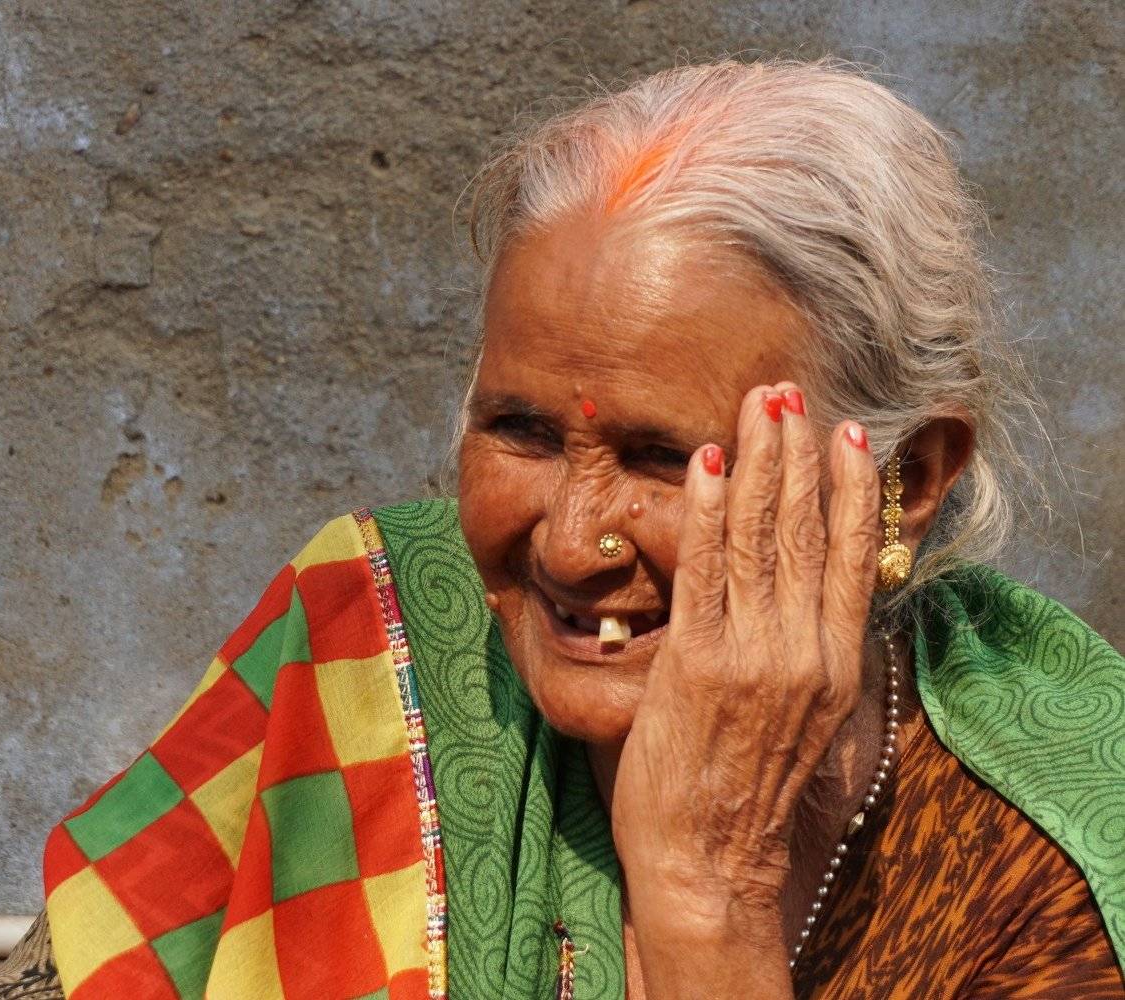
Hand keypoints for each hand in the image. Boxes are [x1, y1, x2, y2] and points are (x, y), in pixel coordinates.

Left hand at [612, 381, 880, 993]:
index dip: (850, 492)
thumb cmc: (739, 793)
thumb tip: (779, 595)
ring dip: (756, 465)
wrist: (707, 861)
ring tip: (755, 408)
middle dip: (795, 456)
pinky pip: (706, 570)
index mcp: (832, 666)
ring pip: (761, 540)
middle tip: (787, 392)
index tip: (846, 435)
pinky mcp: (701, 663)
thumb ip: (792, 655)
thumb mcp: (792, 720)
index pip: (850, 559)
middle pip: (806, 533)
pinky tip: (704, 465)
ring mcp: (755, 656)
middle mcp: (804, 653)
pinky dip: (707, 512)